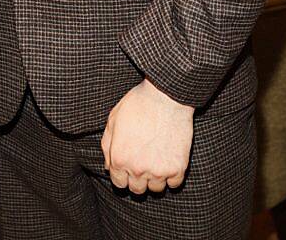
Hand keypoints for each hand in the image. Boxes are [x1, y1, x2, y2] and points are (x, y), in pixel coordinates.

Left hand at [101, 78, 193, 194]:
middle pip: (137, 190)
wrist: (165, 96)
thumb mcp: (113, 120)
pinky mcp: (177, 168)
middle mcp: (137, 169)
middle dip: (138, 178)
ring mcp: (158, 171)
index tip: (130, 165)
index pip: (119, 183)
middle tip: (144, 161)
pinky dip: (172, 175)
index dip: (123, 174)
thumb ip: (107, 146)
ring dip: (155, 177)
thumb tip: (108, 167)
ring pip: (156, 189)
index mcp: (119, 159)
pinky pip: (174, 184)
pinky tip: (169, 159)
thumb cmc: (137, 104)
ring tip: (157, 158)